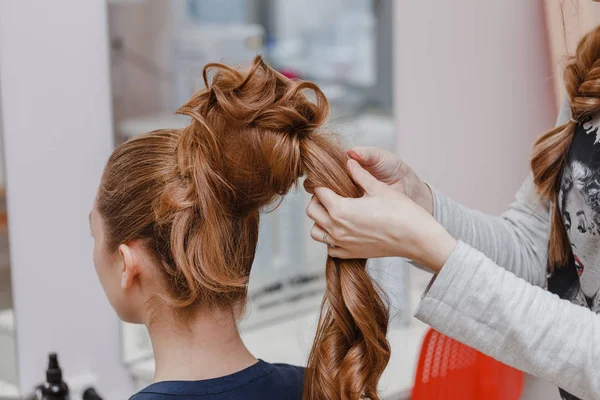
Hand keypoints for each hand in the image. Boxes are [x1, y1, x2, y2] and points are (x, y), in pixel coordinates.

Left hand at [306, 159, 455, 271]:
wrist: (416, 238)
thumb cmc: (400, 211)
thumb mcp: (378, 188)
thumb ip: (359, 174)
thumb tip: (349, 161)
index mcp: (340, 209)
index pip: (318, 192)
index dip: (321, 184)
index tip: (327, 180)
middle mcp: (336, 228)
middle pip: (312, 211)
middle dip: (318, 200)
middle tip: (332, 194)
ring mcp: (342, 243)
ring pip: (316, 232)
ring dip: (321, 221)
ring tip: (335, 213)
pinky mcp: (351, 254)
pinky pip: (330, 248)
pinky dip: (331, 239)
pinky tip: (344, 230)